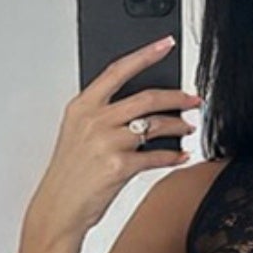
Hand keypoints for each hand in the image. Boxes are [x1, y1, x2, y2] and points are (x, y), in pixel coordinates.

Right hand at [25, 34, 202, 244]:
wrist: (59, 208)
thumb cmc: (71, 174)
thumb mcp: (78, 135)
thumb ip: (103, 116)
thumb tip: (140, 109)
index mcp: (82, 106)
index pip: (118, 70)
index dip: (146, 54)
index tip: (166, 43)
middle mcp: (94, 120)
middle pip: (146, 97)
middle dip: (177, 96)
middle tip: (193, 99)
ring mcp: (107, 142)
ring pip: (155, 125)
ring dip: (179, 125)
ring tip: (189, 127)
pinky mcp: (120, 167)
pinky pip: (156, 156)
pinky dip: (174, 156)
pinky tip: (182, 156)